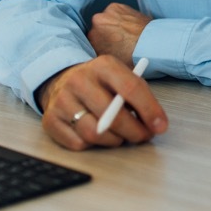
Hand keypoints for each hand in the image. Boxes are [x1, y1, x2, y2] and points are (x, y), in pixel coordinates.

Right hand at [37, 55, 167, 150]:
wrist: (61, 80)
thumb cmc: (100, 83)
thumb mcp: (119, 77)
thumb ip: (137, 95)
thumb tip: (155, 123)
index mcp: (103, 65)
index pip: (131, 88)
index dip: (149, 110)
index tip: (160, 126)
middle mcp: (80, 80)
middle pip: (112, 115)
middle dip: (134, 131)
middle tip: (143, 136)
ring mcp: (62, 100)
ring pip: (95, 133)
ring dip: (114, 140)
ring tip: (121, 136)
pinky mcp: (50, 120)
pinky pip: (78, 143)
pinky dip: (93, 145)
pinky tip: (98, 134)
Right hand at [88, 2, 152, 64]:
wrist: (152, 43)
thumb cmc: (133, 56)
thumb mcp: (110, 62)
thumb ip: (99, 55)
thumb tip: (99, 56)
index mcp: (91, 38)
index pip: (90, 41)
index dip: (99, 45)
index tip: (107, 47)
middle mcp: (95, 23)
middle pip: (97, 29)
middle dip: (104, 34)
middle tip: (117, 41)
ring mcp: (106, 12)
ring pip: (105, 20)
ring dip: (111, 24)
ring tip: (124, 33)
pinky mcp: (116, 6)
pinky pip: (114, 13)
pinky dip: (120, 17)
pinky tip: (128, 26)